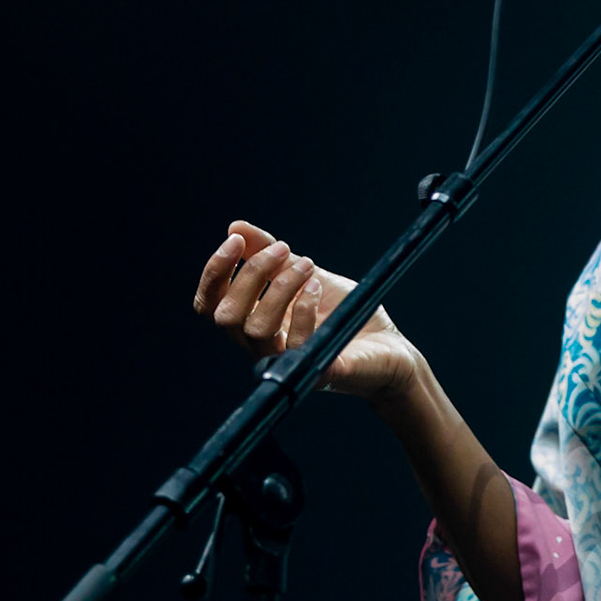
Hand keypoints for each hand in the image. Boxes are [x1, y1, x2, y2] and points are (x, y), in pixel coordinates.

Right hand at [193, 220, 425, 405]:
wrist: (390, 345)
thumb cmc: (345, 312)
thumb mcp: (307, 273)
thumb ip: (272, 255)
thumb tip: (235, 227)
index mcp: (254, 323)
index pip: (210, 306)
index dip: (215, 273)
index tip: (236, 240)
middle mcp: (263, 347)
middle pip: (226, 316)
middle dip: (250, 274)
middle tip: (283, 248)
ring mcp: (288, 363)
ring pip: (257, 329)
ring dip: (280, 287)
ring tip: (309, 265)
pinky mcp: (317, 373)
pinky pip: (297, 345)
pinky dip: (304, 308)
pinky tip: (318, 287)